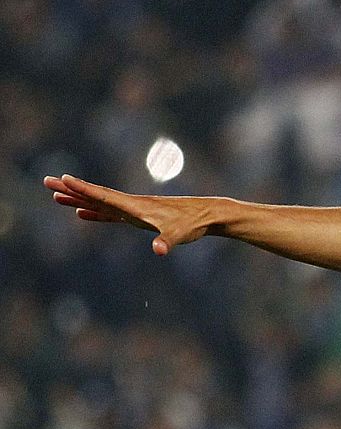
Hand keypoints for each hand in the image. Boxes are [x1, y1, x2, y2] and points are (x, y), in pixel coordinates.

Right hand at [45, 175, 212, 254]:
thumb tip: (159, 250)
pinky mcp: (139, 217)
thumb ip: (167, 241)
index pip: (104, 196)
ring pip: (99, 203)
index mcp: (136, 206)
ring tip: (55, 196)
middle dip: (71, 189)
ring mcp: (134, 210)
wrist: (208, 216)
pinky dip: (94, 212)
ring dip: (77, 199)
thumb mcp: (180, 235)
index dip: (83, 189)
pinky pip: (110, 214)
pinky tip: (81, 213)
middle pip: (95, 195)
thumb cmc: (193, 224)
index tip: (63, 178)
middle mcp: (131, 205)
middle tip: (45, 181)